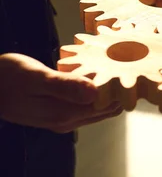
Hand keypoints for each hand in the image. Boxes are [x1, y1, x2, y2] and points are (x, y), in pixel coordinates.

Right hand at [0, 54, 122, 132]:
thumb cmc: (8, 76)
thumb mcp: (37, 77)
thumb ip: (65, 85)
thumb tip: (95, 93)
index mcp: (63, 114)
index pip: (105, 106)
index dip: (119, 89)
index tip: (125, 68)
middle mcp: (66, 121)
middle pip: (106, 109)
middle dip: (117, 90)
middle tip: (123, 65)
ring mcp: (63, 119)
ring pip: (99, 108)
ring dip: (108, 90)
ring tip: (113, 67)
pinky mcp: (60, 113)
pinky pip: (87, 105)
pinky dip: (96, 92)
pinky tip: (98, 75)